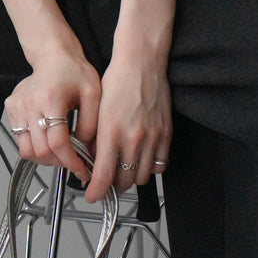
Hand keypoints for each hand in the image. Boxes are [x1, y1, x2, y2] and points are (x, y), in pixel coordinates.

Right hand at [4, 43, 101, 186]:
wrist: (53, 55)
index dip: (70, 161)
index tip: (81, 169)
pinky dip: (34, 146)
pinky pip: (19, 140)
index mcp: (51, 98)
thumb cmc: (74, 71)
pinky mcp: (11, 108)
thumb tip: (85, 150)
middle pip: (40, 150)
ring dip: (45, 158)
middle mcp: (30, 103)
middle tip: (73, 161)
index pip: (57, 142)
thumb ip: (91, 124)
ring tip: (60, 152)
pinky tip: (48, 139)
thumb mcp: (93, 94)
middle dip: (59, 162)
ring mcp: (17, 106)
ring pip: (26, 149)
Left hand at [85, 46, 172, 202]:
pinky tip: (141, 159)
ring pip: (142, 176)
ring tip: (123, 169)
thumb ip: (96, 138)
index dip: (96, 192)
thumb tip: (93, 159)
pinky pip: (160, 164)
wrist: (142, 61)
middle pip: (124, 181)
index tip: (92, 196)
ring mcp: (152, 137)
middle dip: (113, 185)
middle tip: (106, 181)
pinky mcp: (166, 134)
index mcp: (111, 132)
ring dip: (131, 178)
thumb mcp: (98, 109)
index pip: (104, 176)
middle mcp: (133, 138)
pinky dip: (149, 167)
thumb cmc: (117, 80)